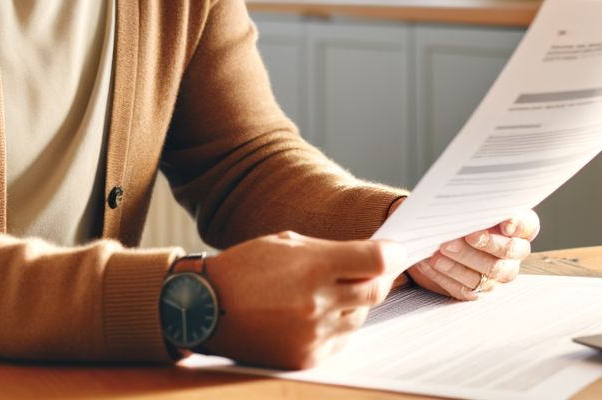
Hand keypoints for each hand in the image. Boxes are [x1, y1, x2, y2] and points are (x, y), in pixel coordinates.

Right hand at [199, 231, 404, 368]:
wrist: (203, 308)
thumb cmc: (244, 270)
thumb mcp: (288, 243)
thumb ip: (332, 250)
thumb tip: (372, 255)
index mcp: (314, 267)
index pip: (376, 260)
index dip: (394, 253)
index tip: (397, 250)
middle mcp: (317, 303)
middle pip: (377, 290)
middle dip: (381, 277)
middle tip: (375, 269)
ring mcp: (313, 334)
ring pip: (361, 316)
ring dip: (356, 302)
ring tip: (332, 290)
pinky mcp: (306, 358)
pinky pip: (341, 340)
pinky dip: (338, 325)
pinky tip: (319, 313)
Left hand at [406, 210, 539, 299]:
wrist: (440, 234)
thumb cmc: (461, 214)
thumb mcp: (469, 204)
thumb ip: (477, 203)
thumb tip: (471, 200)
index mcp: (519, 227)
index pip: (527, 226)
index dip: (518, 224)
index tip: (504, 222)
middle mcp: (514, 253)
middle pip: (508, 252)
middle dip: (486, 243)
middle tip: (466, 235)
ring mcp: (497, 274)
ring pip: (488, 273)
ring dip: (462, 262)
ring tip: (440, 251)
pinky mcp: (477, 290)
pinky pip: (465, 288)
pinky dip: (445, 276)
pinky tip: (430, 264)